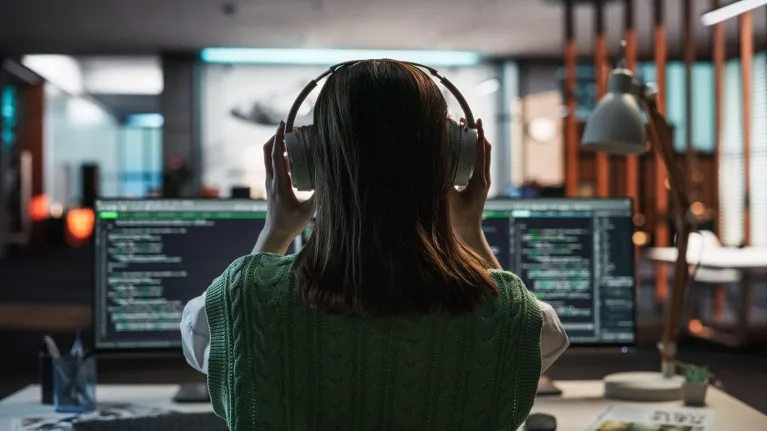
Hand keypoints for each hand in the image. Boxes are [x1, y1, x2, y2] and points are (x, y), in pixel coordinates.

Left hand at [255, 121, 314, 253]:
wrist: (275, 233)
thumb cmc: (290, 224)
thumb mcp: (307, 212)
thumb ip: (318, 197)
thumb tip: (329, 181)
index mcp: (279, 183)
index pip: (275, 155)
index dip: (278, 138)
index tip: (283, 124)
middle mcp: (271, 180)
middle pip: (267, 152)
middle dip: (275, 137)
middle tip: (287, 127)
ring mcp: (270, 182)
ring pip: (269, 158)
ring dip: (278, 146)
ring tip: (292, 139)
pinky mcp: (272, 186)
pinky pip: (274, 166)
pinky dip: (281, 157)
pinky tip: (293, 156)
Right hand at [448, 118, 490, 240]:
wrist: (468, 233)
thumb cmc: (459, 219)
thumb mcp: (448, 199)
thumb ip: (442, 183)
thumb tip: (434, 165)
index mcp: (479, 181)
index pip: (481, 152)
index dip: (479, 135)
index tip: (477, 121)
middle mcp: (484, 179)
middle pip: (485, 151)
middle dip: (478, 134)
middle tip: (467, 122)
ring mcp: (482, 182)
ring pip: (482, 157)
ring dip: (475, 143)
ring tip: (464, 131)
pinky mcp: (478, 185)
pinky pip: (477, 164)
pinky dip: (471, 154)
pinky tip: (460, 150)